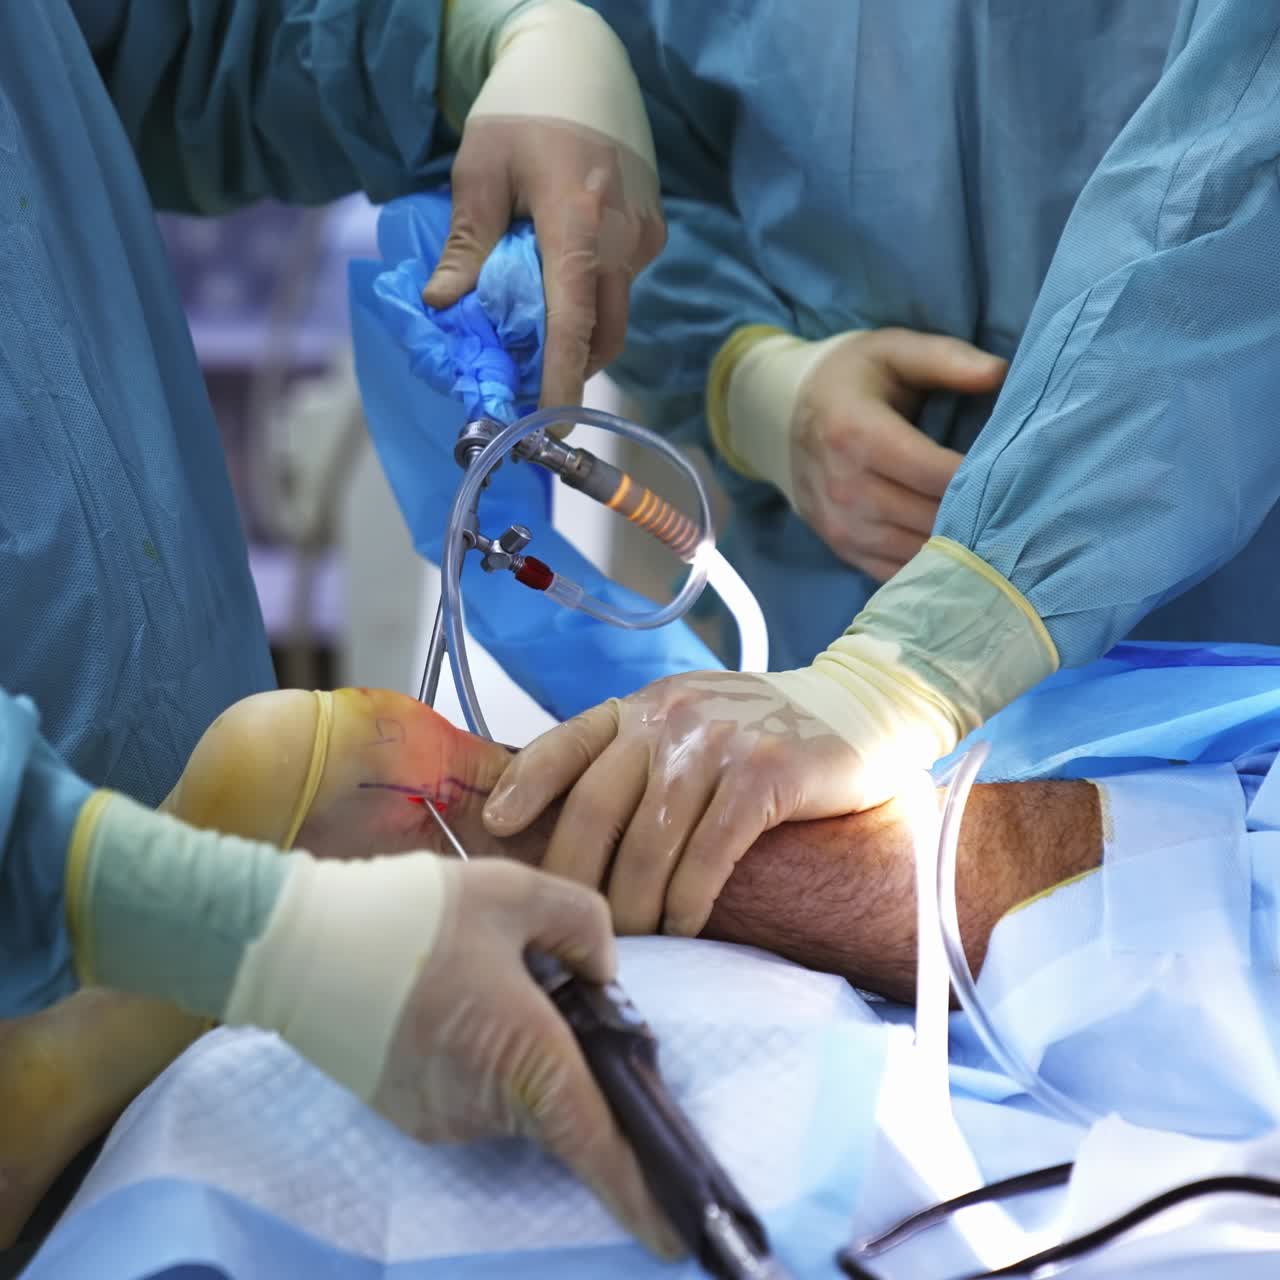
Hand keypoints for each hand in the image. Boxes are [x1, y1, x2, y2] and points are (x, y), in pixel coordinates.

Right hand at [74, 793, 678, 1259]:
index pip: (597, 1143)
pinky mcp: (410, 1114)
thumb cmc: (413, 917)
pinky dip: (487, 1061)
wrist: (295, 946)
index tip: (679, 1241)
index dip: (642, 1193)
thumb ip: (581, 925)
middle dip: (581, 1068)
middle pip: (562, 1109)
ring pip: (517, 1097)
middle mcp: (490, 1105)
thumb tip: (604, 974)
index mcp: (529, 1054)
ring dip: (527, 1057)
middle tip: (562, 991)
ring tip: (495, 980)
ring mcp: (444, 1118)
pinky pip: (475, 1094)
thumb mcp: (514, 891)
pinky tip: (459, 1002)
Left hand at [423, 2, 664, 407]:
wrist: (581, 58)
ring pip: (616, 312)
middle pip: (605, 333)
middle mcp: (625, 238)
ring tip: (535, 327)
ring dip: (580, 332)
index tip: (549, 426)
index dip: (561, 380)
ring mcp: (646, 236)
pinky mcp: (652, 229)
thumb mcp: (479, 169)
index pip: (574, 323)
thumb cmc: (522, 108)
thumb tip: (443, 305)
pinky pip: (622, 284)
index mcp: (580, 223)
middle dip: (569, 365)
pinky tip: (558, 280)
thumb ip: (468, 244)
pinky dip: (591, 299)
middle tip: (526, 378)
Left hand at [482, 671, 867, 937]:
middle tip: (568, 928)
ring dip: (633, 904)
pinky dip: (689, 900)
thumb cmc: (766, 729)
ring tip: (628, 943)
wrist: (863, 705)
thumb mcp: (692, 721)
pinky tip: (683, 927)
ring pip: (650, 842)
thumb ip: (640, 757)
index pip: (566, 743)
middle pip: (596, 808)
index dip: (524, 786)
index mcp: (643, 708)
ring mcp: (719, 744)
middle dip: (575, 877)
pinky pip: (710, 852)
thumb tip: (577, 826)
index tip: (495, 826)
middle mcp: (671, 719)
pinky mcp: (766, 774)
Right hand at [790, 329, 1004, 578]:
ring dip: (962, 548)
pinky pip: (898, 573)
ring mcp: (840, 526)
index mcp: (857, 435)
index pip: (937, 474)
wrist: (776, 418)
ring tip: (1003, 531)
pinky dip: (934, 566)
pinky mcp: (842, 549)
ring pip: (918, 552)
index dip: (986, 478)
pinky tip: (966, 552)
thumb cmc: (849, 380)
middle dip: (981, 516)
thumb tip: (1000, 374)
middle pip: (931, 519)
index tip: (1027, 471)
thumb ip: (946, 359)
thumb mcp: (891, 350)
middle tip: (1028, 506)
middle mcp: (844, 488)